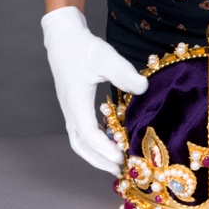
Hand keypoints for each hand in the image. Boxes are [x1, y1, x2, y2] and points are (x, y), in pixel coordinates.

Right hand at [42, 7, 147, 175]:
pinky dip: (95, 142)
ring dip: (96, 154)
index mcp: (76, 102)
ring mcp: (70, 109)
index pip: (87, 134)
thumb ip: (124, 73)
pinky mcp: (74, 106)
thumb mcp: (106, 57)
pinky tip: (111, 141)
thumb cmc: (84, 47)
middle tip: (119, 170)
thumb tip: (143, 89)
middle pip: (81, 145)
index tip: (121, 156)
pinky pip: (82, 132)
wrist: (64, 38)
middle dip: (99, 160)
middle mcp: (70, 110)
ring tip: (115, 162)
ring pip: (79, 141)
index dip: (104, 148)